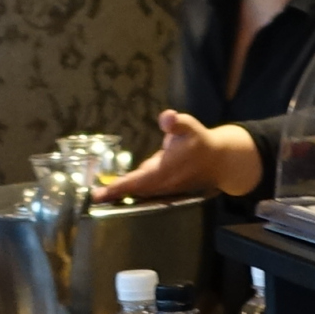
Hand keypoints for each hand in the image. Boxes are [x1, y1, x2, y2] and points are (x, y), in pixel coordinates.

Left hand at [103, 111, 261, 201]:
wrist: (220, 162)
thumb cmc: (201, 141)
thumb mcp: (189, 126)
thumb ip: (176, 122)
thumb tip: (167, 116)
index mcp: (165, 170)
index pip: (136, 181)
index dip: (118, 187)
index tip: (99, 194)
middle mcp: (163, 184)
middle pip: (134, 191)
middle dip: (115, 194)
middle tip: (94, 197)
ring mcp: (165, 189)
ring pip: (140, 193)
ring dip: (122, 194)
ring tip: (103, 195)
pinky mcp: (166, 189)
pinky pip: (145, 191)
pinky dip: (132, 191)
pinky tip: (120, 189)